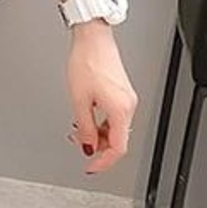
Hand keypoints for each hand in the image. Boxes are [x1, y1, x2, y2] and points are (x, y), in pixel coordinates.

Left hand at [65, 21, 137, 173]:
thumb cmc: (86, 62)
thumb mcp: (79, 100)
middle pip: (118, 139)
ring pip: (115, 128)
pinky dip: (101, 123)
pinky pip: (114, 116)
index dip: (104, 162)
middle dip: (98, 147)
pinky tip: (87, 120)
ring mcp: (127, 99)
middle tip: (80, 146)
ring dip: (98, 135)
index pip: (118, 148)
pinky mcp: (122, 93)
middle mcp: (128, 105)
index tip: (91, 168)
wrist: (93, 40)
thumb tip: (86, 146)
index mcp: (120, 110)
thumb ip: (84, 127)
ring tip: (78, 132)